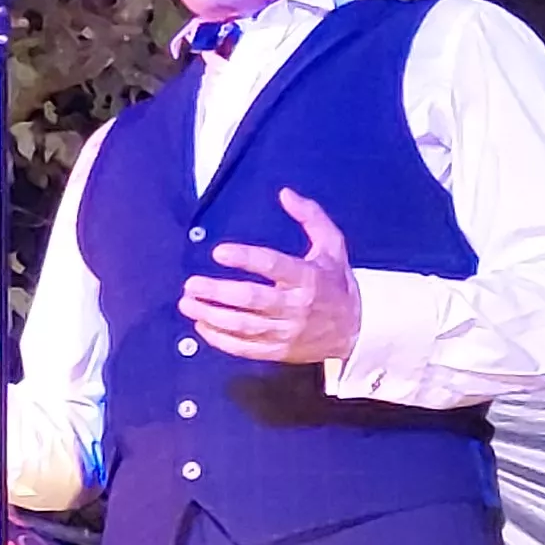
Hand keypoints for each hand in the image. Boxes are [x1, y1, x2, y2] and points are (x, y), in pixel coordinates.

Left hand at [183, 189, 361, 365]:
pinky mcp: (279, 351)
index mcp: (308, 277)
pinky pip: (245, 348)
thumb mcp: (332, 245)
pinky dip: (220, 339)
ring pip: (243, 326)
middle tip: (191, 284)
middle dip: (217, 292)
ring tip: (187, 303)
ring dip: (211, 315)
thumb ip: (310, 217)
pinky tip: (202, 325)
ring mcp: (287, 332)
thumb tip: (284, 193)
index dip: (246, 258)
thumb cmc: (336, 281)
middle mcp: (296, 306)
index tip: (219, 252)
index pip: (273, 266)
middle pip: (251, 299)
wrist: (357, 328)